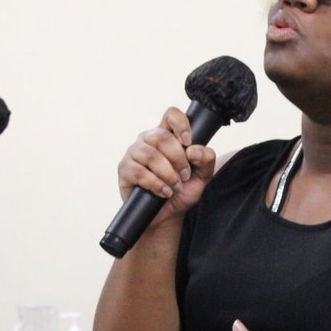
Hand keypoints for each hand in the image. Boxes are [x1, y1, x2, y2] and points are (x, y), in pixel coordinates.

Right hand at [115, 107, 217, 227]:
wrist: (167, 215)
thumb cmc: (182, 190)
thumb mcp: (202, 176)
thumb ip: (206, 160)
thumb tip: (193, 150)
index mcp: (167, 134)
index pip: (171, 115)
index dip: (180, 124)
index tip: (188, 142)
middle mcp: (148, 139)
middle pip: (162, 137)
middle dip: (178, 159)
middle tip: (184, 176)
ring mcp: (134, 153)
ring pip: (151, 154)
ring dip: (168, 173)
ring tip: (175, 186)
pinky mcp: (125, 169)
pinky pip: (139, 172)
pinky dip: (156, 184)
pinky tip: (163, 192)